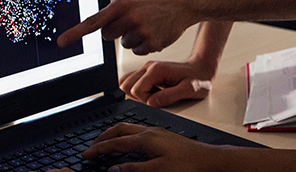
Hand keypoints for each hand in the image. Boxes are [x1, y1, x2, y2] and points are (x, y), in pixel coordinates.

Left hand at [57, 0, 200, 54]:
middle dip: (115, 31)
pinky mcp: (152, 44)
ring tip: (149, 23)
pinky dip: (145, 44)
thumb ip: (117, 8)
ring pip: (124, 44)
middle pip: (108, 35)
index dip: (75, 32)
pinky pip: (138, 51)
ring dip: (133, 37)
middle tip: (132, 20)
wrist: (184, 1)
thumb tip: (102, 24)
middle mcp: (130, 18)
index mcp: (122, 4)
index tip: (62, 42)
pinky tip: (156, 31)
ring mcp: (142, 32)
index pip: (93, 21)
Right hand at [81, 122, 220, 171]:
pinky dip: (125, 136)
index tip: (86, 154)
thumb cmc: (188, 165)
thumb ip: (134, 169)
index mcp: (146, 139)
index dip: (99, 149)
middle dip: (103, 137)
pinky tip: (127, 143)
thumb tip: (114, 169)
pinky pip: (136, 131)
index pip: (115, 143)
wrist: (210, 159)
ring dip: (113, 135)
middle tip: (91, 147)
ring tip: (104, 144)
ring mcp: (156, 132)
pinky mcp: (162, 136)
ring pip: (128, 129)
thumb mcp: (159, 171)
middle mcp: (149, 131)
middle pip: (119, 130)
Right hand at [118, 58, 213, 106]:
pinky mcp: (147, 72)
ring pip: (125, 83)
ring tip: (154, 95)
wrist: (202, 68)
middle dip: (138, 97)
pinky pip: (131, 81)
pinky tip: (152, 92)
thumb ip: (169, 96)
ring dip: (136, 94)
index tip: (158, 101)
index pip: (135, 89)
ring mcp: (146, 68)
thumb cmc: (198, 78)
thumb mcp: (189, 90)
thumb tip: (151, 103)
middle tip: (156, 98)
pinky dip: (137, 91)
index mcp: (156, 70)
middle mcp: (148, 67)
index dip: (145, 100)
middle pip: (125, 85)